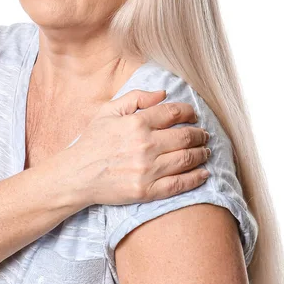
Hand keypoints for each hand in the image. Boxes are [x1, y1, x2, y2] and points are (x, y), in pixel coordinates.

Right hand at [65, 89, 210, 205]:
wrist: (77, 175)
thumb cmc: (92, 141)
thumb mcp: (108, 111)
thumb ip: (136, 98)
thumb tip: (163, 93)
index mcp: (136, 122)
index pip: (173, 113)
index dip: (189, 112)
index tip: (194, 114)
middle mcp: (145, 145)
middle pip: (185, 136)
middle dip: (200, 134)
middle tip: (204, 135)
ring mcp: (147, 169)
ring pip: (187, 159)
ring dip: (202, 153)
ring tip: (205, 151)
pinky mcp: (147, 191)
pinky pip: (179, 184)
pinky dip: (196, 178)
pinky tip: (204, 173)